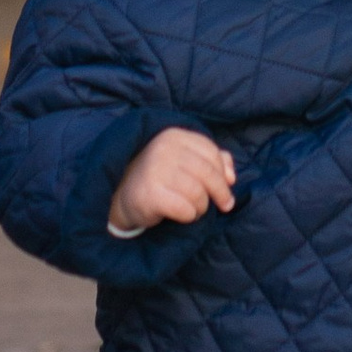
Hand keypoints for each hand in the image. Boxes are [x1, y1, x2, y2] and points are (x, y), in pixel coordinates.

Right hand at [108, 125, 235, 237]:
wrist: (120, 196)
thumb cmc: (159, 177)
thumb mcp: (183, 162)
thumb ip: (210, 160)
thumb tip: (231, 176)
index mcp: (173, 136)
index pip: (210, 152)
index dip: (223, 172)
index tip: (228, 186)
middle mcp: (164, 148)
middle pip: (208, 173)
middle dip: (220, 193)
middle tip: (224, 206)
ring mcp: (155, 170)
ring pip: (198, 193)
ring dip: (201, 207)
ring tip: (193, 209)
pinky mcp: (150, 194)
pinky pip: (185, 209)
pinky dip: (188, 216)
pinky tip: (180, 215)